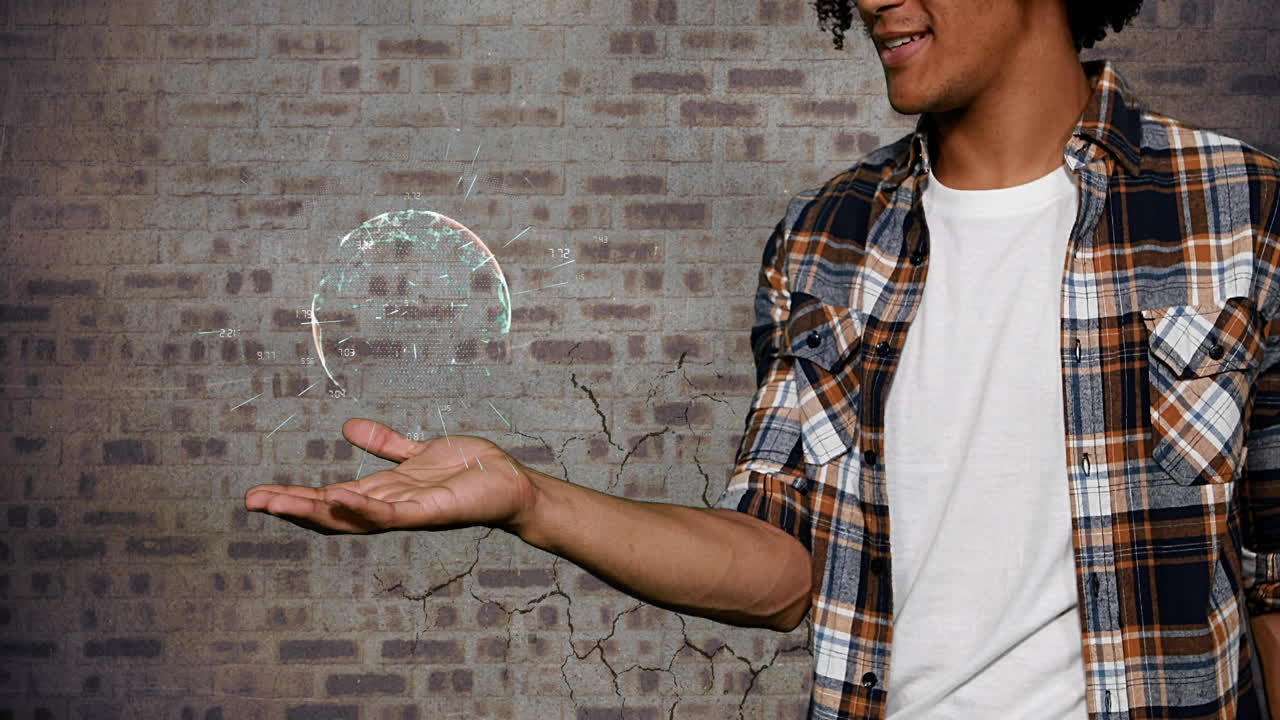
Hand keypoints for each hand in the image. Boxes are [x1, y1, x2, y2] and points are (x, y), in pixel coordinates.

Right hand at [244, 418, 539, 534]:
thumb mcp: (419, 452)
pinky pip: (391, 513)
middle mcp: (389, 506)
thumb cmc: (470, 471)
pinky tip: (340, 497)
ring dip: (314, 510)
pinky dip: (364, 507)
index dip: (294, 496)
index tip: (258, 493)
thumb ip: (386, 444)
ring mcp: (407, 511)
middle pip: (330, 511)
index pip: (330, 498)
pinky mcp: (429, 511)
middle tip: (251, 500)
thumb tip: (347, 427)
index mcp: (384, 492)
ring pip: (351, 517)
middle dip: (291, 506)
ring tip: (278, 502)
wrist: (509, 484)